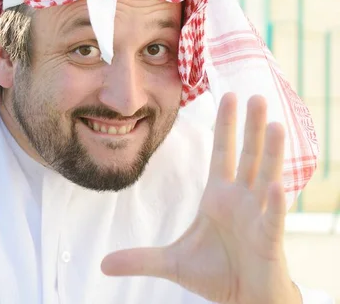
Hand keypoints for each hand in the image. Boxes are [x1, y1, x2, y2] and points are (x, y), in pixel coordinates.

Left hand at [101, 94, 301, 303]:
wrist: (243, 302)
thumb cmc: (216, 274)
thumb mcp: (172, 263)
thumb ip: (140, 258)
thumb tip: (103, 265)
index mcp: (219, 196)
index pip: (223, 153)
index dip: (225, 125)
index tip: (229, 96)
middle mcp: (241, 199)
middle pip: (248, 155)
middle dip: (250, 126)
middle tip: (255, 96)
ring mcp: (257, 217)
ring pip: (266, 177)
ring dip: (270, 152)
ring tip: (274, 124)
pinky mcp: (268, 241)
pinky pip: (272, 218)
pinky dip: (275, 203)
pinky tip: (275, 185)